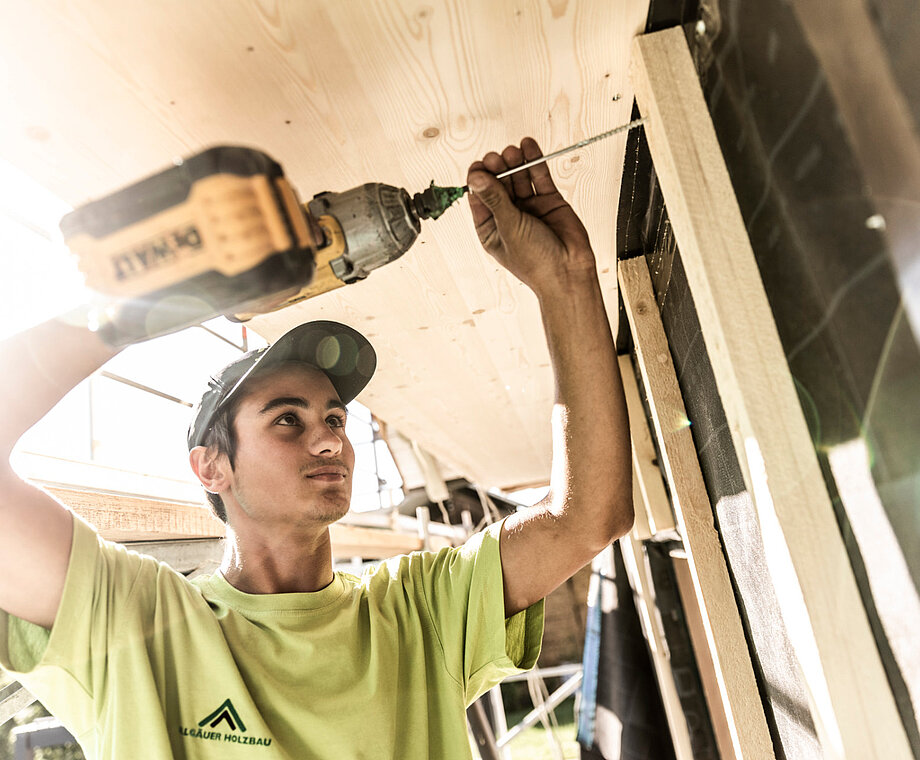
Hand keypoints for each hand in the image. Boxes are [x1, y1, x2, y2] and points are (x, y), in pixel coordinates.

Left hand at [467, 138, 594, 296]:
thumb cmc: (536, 262)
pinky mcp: (549, 201)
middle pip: (498, 183)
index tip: (479, 166)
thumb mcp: (509, 227)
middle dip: (496, 168)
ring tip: (512, 152)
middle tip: (497, 159)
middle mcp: (508, 216)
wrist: (569, 271)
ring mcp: (529, 207)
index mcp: (490, 228)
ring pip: (518, 178)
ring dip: (514, 162)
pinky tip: (528, 147)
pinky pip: (539, 176)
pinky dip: (534, 160)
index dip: (478, 179)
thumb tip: (476, 177)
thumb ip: (495, 198)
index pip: (479, 196)